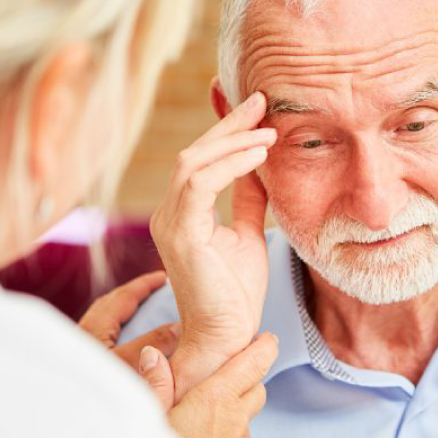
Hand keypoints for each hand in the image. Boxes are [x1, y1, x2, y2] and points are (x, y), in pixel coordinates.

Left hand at [79, 271, 180, 408]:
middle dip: (132, 295)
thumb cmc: (93, 395)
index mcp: (93, 330)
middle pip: (108, 305)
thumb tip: (178, 325)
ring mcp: (77, 352)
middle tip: (156, 292)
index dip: (145, 285)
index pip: (122, 297)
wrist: (56, 420)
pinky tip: (127, 348)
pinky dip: (117, 334)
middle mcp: (81, 337)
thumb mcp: (130, 367)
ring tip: (145, 317)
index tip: (164, 276)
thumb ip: (153, 345)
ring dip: (123, 315)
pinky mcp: (76, 368)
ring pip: (103, 323)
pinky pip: (101, 340)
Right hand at [136, 332, 279, 437]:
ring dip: (234, 411)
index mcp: (215, 401)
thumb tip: (156, 355)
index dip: (262, 347)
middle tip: (229, 370)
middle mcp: (236, 422)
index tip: (267, 337)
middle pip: (255, 389)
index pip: (251, 364)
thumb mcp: (149, 421)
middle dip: (247, 377)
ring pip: (246, 420)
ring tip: (205, 412)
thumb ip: (155, 386)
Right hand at [149, 92, 276, 398]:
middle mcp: (168, 213)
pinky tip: (259, 157)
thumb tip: (261, 165)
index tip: (258, 107)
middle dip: (229, 124)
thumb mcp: (248, 234)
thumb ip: (248, 200)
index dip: (228, 129)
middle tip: (263, 101)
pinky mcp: (181, 234)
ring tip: (269, 133)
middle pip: (195, 152)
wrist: (227, 336)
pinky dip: (230, 165)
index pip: (201, 159)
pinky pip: (200, 184)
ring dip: (233, 142)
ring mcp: (170, 223)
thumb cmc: (235, 294)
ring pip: (193, 162)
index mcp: (182, 213)